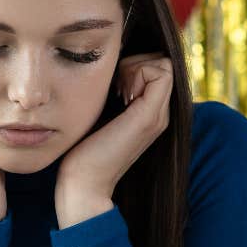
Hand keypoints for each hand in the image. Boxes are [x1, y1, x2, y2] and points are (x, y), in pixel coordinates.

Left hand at [55, 53, 173, 215]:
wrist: (83, 183)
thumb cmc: (83, 150)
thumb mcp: (101, 114)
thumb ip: (112, 96)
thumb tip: (108, 69)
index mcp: (150, 113)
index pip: (158, 66)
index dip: (136, 64)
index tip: (114, 86)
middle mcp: (160, 114)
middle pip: (162, 62)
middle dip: (136, 63)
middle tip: (115, 87)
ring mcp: (158, 116)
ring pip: (164, 64)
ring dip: (136, 67)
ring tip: (117, 92)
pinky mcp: (149, 117)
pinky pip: (160, 73)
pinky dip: (137, 72)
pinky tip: (119, 95)